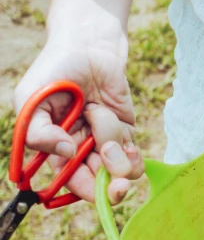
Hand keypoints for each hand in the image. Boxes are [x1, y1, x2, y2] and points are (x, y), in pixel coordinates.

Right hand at [13, 9, 143, 204]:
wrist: (86, 47)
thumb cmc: (54, 72)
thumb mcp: (32, 99)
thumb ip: (37, 130)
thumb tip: (64, 152)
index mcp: (56, 151)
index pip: (73, 183)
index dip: (88, 192)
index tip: (102, 191)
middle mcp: (81, 153)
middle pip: (101, 184)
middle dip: (111, 184)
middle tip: (119, 183)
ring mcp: (106, 144)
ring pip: (120, 169)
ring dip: (116, 152)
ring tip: (100, 116)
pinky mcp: (127, 134)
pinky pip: (134, 156)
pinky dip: (133, 152)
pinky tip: (126, 138)